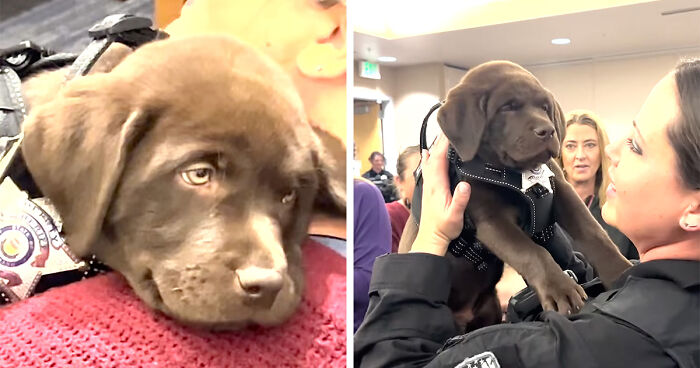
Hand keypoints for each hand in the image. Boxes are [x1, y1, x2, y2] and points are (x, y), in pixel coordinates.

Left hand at [410, 134, 470, 255]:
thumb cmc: (444, 227)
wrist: (431, 238)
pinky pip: (428, 168)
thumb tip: (464, 184)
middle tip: (447, 127)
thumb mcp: (455, 215)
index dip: (444, 145)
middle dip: (440, 142)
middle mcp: (430, 183)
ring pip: (429, 162)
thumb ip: (460, 200)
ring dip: (434, 148)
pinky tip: (428, 154)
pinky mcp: (429, 189)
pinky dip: (429, 158)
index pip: (439, 160)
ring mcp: (428, 186)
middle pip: (433, 157)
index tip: (450, 132)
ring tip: (440, 135)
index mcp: (437, 185)